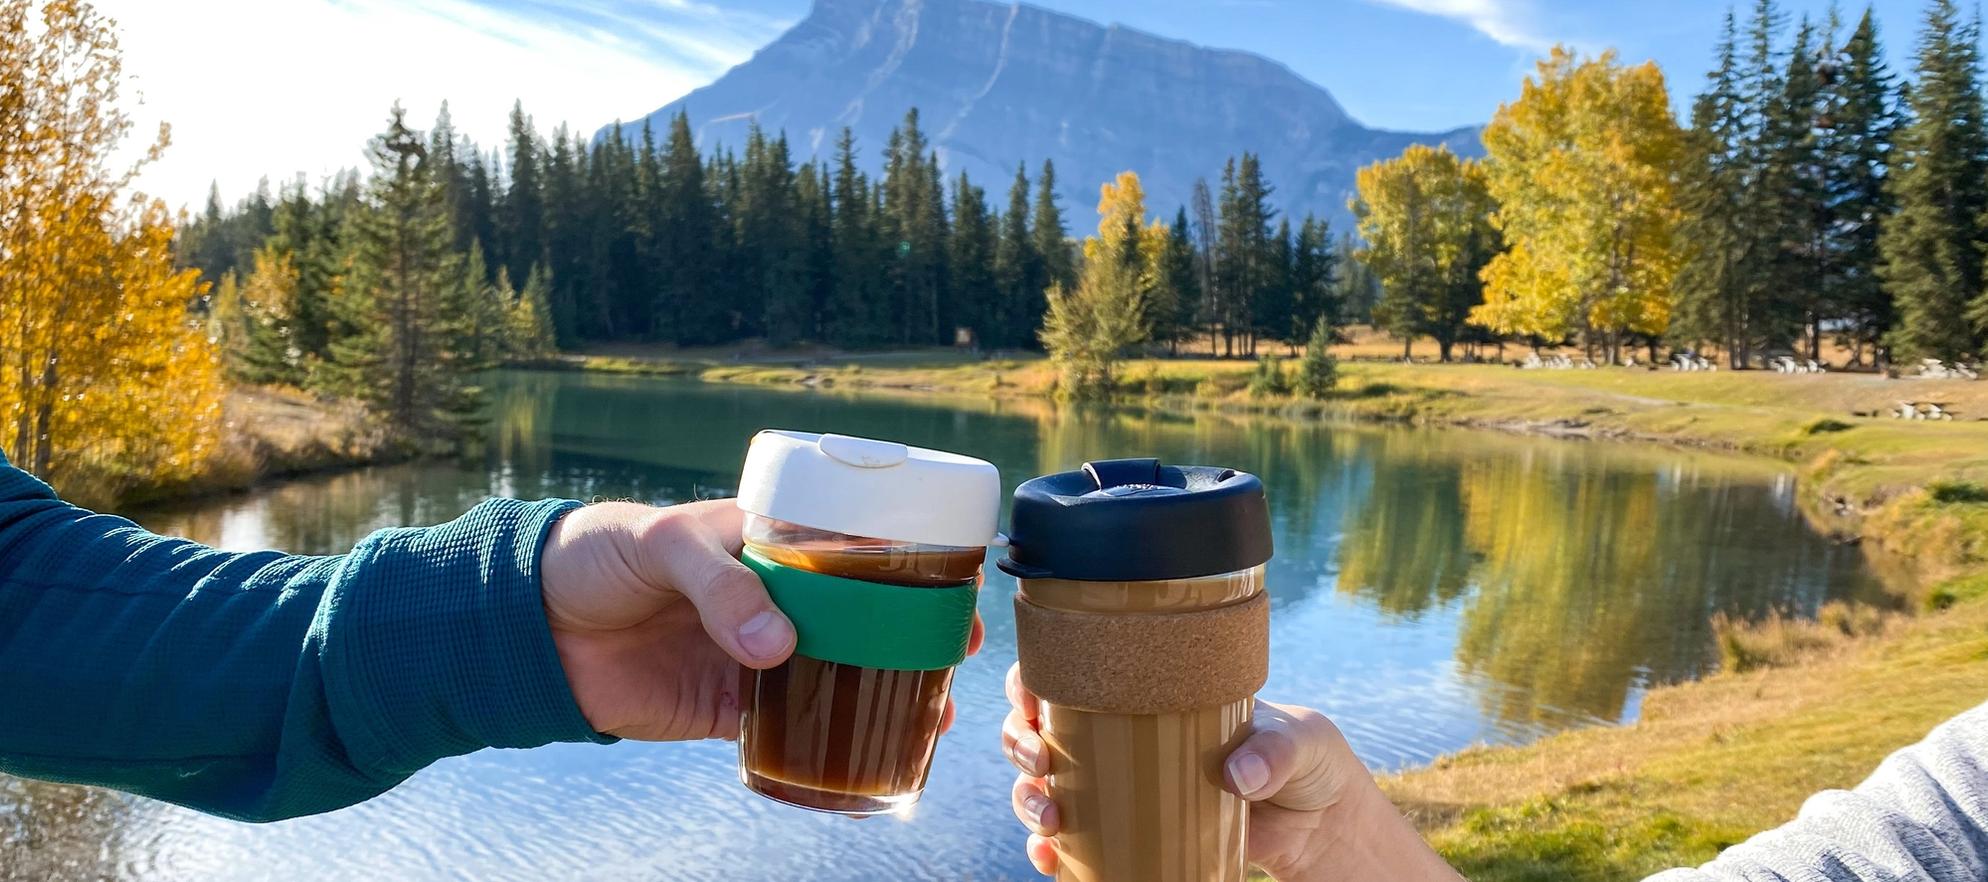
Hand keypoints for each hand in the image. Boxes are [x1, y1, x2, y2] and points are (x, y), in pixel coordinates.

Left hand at [539, 499, 982, 742]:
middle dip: (913, 636)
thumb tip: (778, 648)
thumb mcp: (662, 544)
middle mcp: (772, 597)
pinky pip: (787, 725)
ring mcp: (753, 653)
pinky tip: (870, 749)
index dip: (906, 566)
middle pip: (860, 617)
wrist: (529, 625)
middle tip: (955, 653)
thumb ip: (721, 586)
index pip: (850, 547)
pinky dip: (826, 739)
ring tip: (932, 712)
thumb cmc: (595, 554)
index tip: (951, 583)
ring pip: (836, 674)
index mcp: (766, 541)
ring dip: (885, 692)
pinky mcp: (724, 706)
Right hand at [1000, 664, 1461, 881]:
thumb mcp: (1305, 743)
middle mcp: (1127, 737)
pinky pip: (1078, 844)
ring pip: (1049, 787)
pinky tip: (1051, 859)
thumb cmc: (1311, 761)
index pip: (1079, 673)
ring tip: (1048, 815)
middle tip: (1038, 760)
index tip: (1031, 697)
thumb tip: (1235, 776)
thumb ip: (1276, 751)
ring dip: (1029, 799)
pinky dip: (1052, 853)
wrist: (1323, 825)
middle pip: (1043, 730)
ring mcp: (1127, 789)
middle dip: (1021, 742)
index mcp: (1154, 694)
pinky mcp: (1136, 836)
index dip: (1037, 680)